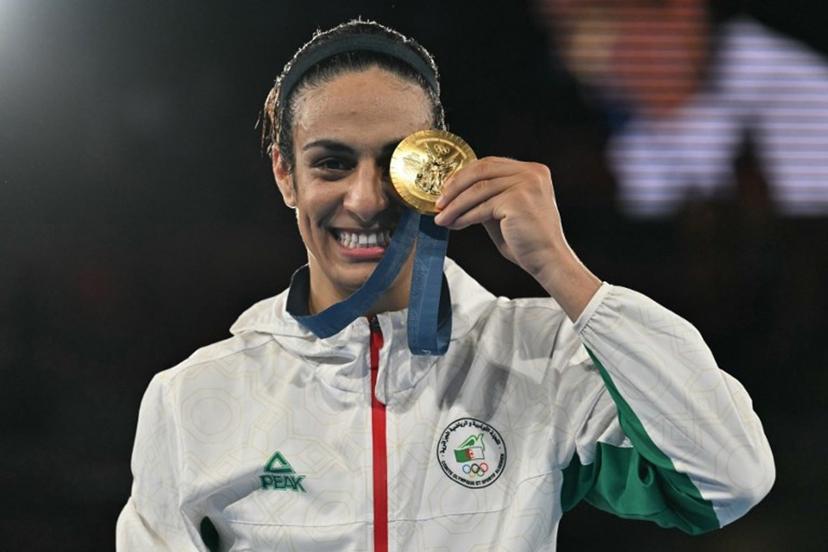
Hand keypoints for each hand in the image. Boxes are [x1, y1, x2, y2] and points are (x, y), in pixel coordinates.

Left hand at [433, 156, 600, 319]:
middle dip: (455, 186)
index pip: (489, 163)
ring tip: (441, 217)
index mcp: (532, 170)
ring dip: (455, 205)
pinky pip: (482, 206)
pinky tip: (454, 224)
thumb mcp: (504, 211)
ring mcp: (526, 184)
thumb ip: (487, 197)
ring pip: (478, 189)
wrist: (547, 260)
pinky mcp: (517, 200)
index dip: (463, 175)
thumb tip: (455, 193)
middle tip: (439, 202)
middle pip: (481, 170)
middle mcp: (532, 172)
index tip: (445, 189)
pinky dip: (464, 216)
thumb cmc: (526, 241)